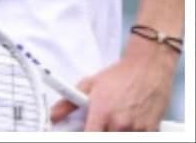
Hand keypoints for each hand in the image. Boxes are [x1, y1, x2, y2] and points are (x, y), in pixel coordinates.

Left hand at [49, 45, 176, 129]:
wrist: (148, 68)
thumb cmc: (119, 76)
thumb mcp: (89, 84)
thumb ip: (68, 103)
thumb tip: (52, 116)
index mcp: (101, 112)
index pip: (89, 136)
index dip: (84, 136)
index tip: (81, 132)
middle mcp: (119, 123)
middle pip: (105, 139)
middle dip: (101, 133)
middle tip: (100, 123)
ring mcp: (137, 128)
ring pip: (122, 139)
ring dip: (116, 133)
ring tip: (116, 121)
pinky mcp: (152, 130)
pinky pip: (138, 138)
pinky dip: (132, 133)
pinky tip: (130, 123)